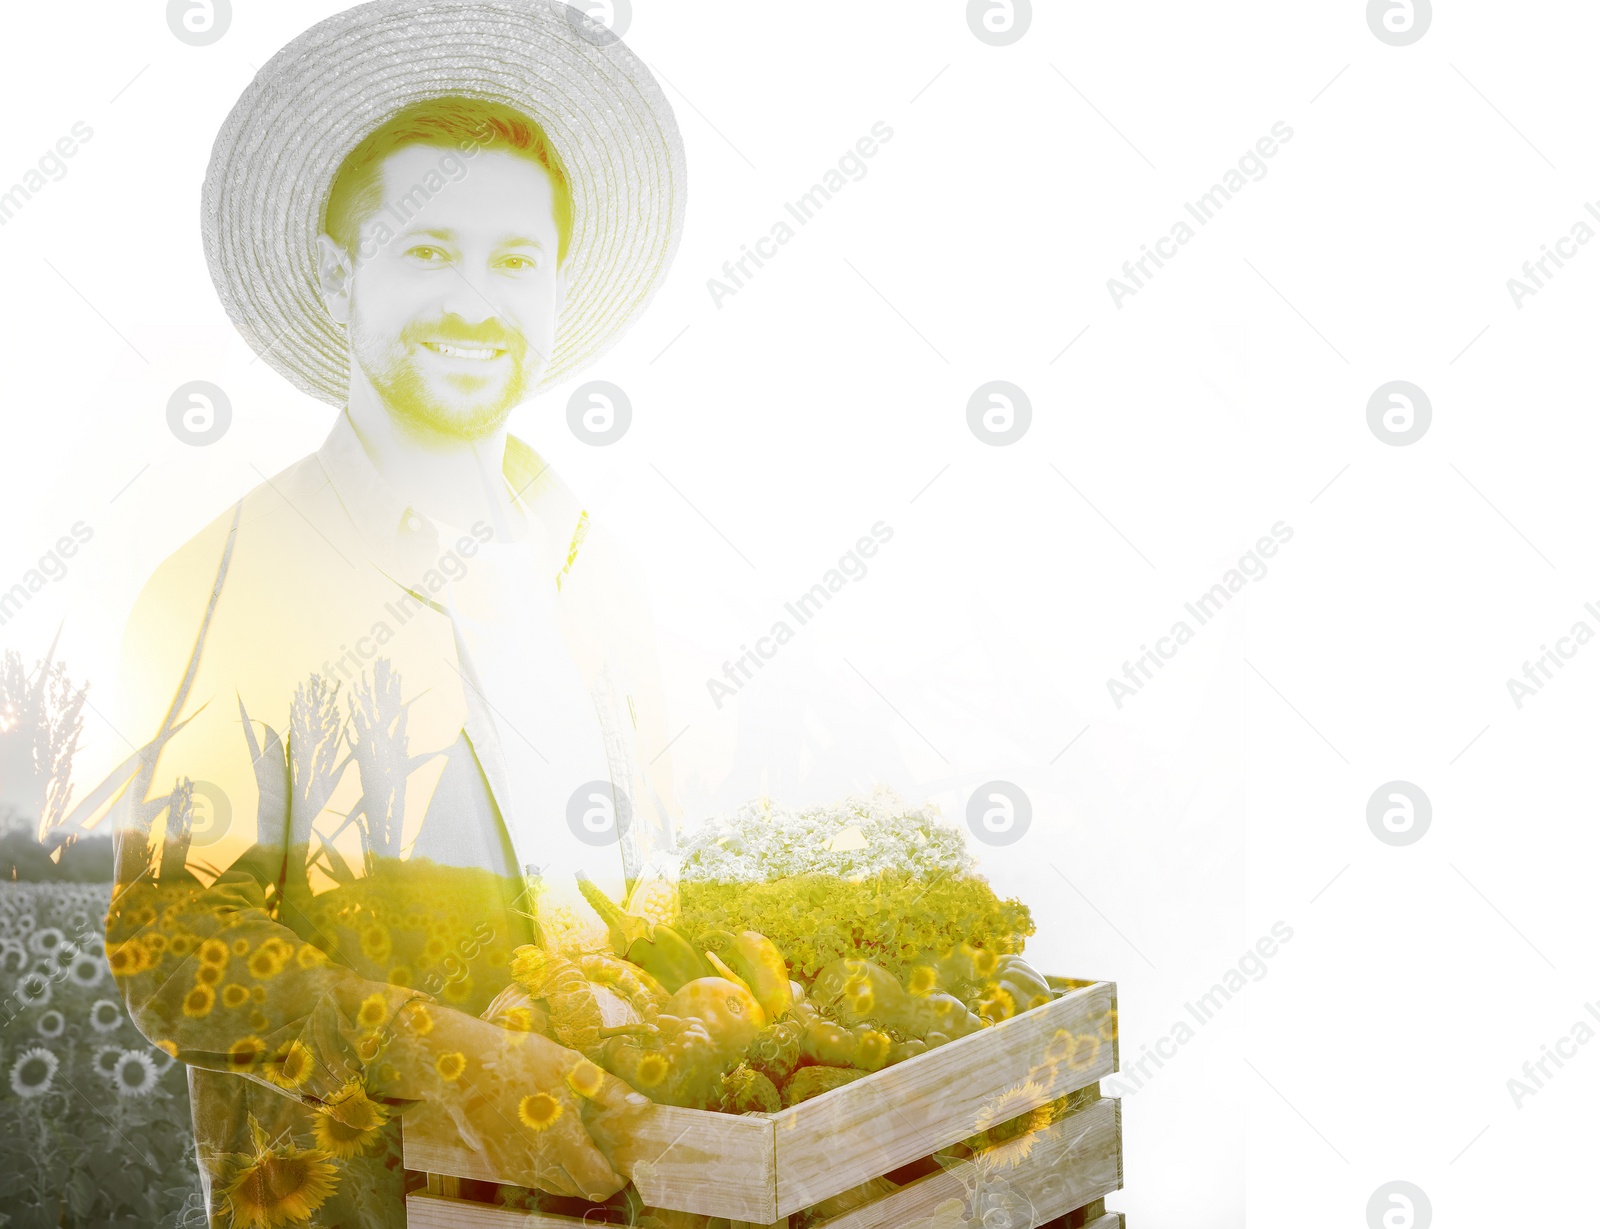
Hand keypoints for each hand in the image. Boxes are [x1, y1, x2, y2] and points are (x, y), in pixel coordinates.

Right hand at [393, 1003, 646, 1200]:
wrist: (465, 1065)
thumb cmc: (522, 1061)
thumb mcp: (572, 1068)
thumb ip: (609, 1091)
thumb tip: (641, 1106)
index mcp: (561, 1142)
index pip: (598, 1183)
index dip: (616, 1176)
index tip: (623, 1160)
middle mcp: (537, 1164)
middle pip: (579, 1190)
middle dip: (597, 1176)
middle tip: (605, 1151)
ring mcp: (515, 1167)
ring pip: (555, 1186)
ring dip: (573, 1174)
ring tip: (579, 1142)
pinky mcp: (498, 1163)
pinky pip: (532, 1177)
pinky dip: (548, 1168)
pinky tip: (550, 1138)